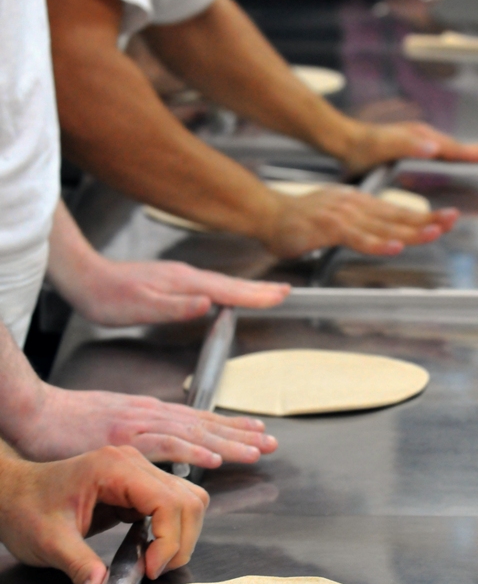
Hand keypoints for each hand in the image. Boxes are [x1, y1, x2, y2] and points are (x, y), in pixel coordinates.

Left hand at [0, 445, 207, 583]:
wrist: (10, 494)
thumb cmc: (25, 509)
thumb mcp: (50, 542)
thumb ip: (80, 567)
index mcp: (113, 468)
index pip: (170, 501)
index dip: (169, 540)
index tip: (149, 570)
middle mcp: (132, 463)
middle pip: (188, 500)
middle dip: (180, 541)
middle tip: (153, 571)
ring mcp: (137, 471)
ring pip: (188, 500)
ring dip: (180, 536)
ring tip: (153, 562)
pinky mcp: (137, 484)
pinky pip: (172, 504)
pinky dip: (169, 531)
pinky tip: (146, 550)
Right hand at [15, 387, 278, 471]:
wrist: (32, 415)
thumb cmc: (64, 428)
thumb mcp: (110, 430)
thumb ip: (138, 443)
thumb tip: (161, 462)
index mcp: (146, 413)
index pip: (196, 420)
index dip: (227, 427)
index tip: (254, 433)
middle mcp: (147, 414)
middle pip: (203, 423)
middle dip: (239, 432)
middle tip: (271, 441)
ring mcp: (137, 424)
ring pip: (192, 432)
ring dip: (227, 441)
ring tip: (257, 449)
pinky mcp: (122, 437)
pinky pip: (164, 445)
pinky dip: (191, 451)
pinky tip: (213, 458)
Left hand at [68, 261, 289, 326]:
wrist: (85, 278)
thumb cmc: (109, 297)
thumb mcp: (142, 307)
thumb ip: (177, 307)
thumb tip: (208, 303)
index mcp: (184, 283)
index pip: (229, 290)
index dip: (256, 295)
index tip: (280, 296)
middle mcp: (186, 276)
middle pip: (231, 283)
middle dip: (260, 289)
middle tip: (285, 292)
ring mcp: (179, 277)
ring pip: (222, 283)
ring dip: (246, 288)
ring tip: (266, 292)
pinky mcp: (171, 281)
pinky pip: (210, 285)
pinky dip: (227, 289)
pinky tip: (226, 295)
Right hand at [262, 185, 458, 258]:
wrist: (268, 215)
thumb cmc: (297, 222)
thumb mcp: (335, 220)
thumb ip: (358, 228)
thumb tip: (379, 238)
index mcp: (359, 204)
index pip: (397, 211)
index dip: (423, 215)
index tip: (446, 218)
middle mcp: (355, 205)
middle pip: (398, 215)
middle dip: (427, 219)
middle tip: (452, 220)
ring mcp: (343, 215)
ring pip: (384, 226)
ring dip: (410, 231)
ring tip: (434, 233)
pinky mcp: (329, 227)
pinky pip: (358, 238)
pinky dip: (378, 243)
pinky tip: (394, 247)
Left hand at [342, 121, 477, 176]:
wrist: (343, 140)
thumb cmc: (360, 148)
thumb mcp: (383, 147)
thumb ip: (408, 145)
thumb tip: (435, 147)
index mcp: (421, 139)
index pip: (456, 148)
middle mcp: (423, 137)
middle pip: (458, 146)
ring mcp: (418, 140)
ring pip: (451, 148)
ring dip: (471, 151)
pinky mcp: (412, 146)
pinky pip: (440, 151)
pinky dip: (454, 155)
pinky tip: (454, 160)